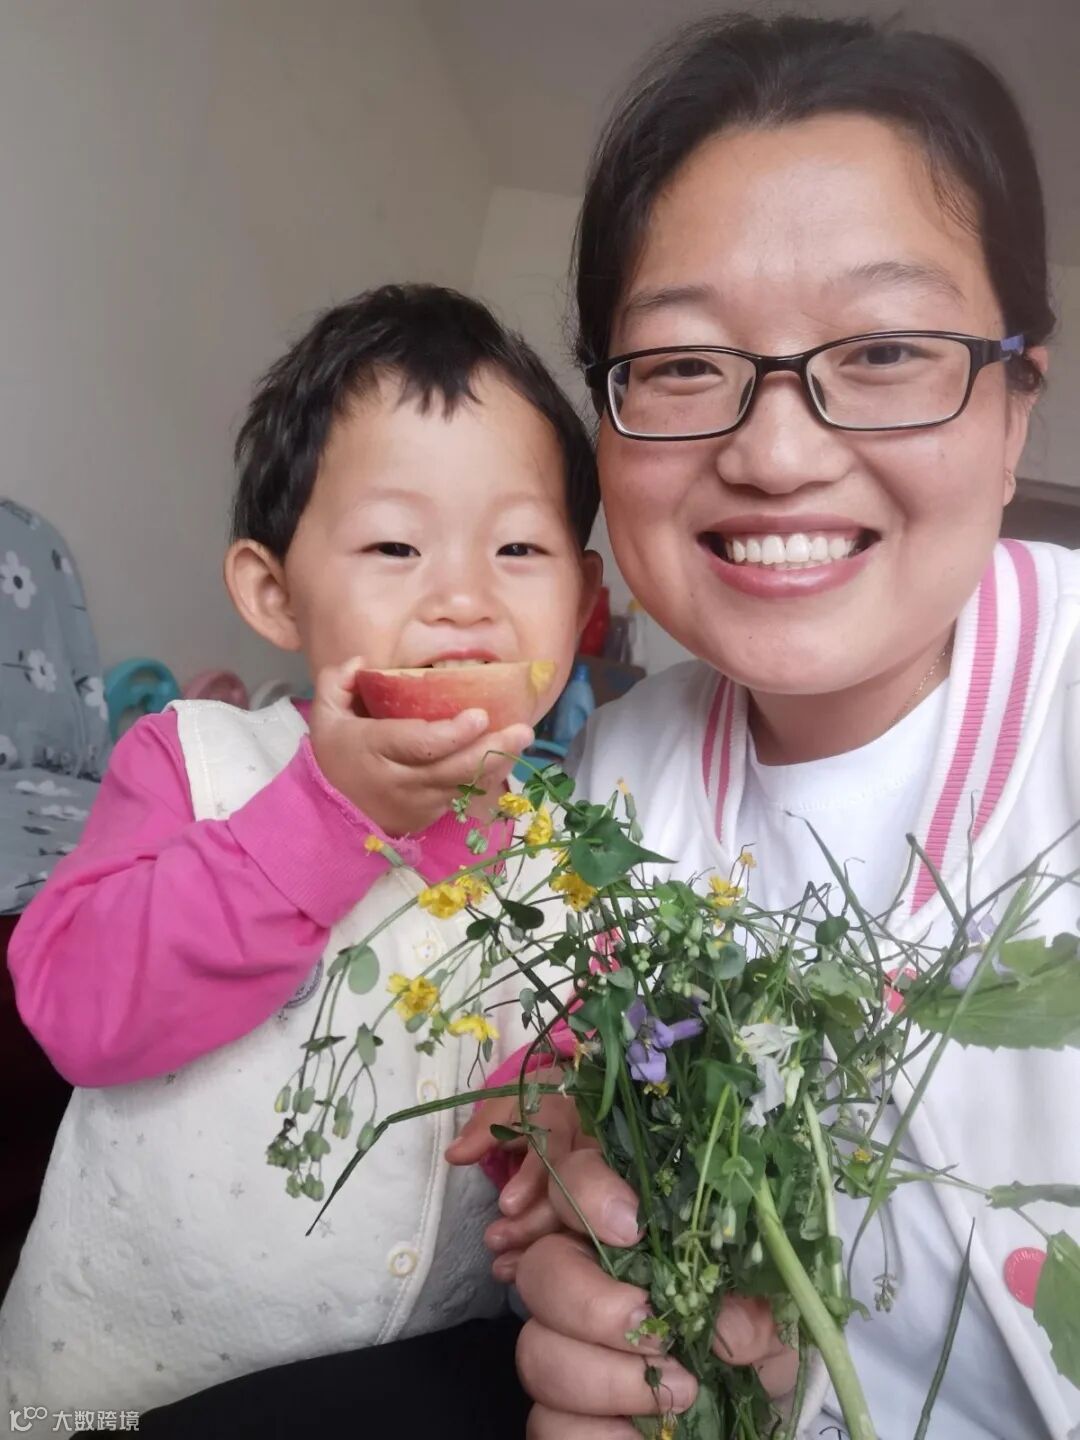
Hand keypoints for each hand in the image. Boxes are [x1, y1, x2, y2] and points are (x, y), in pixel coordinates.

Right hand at [308, 657, 532, 836]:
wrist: (334, 812)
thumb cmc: (337, 755)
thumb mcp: (326, 715)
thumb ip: (338, 681)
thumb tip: (363, 662)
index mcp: (374, 750)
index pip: (418, 744)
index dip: (451, 733)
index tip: (478, 715)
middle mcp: (400, 780)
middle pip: (451, 767)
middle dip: (489, 749)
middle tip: (522, 729)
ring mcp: (419, 801)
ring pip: (463, 783)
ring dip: (497, 762)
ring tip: (522, 739)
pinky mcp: (431, 814)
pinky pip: (464, 794)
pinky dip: (487, 776)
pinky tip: (508, 756)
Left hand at [446, 1068, 602, 1278]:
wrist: (573, 1099)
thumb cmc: (533, 1103)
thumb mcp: (505, 1104)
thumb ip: (483, 1130)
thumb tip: (455, 1155)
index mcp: (562, 1118)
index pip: (552, 1148)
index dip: (531, 1177)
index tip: (506, 1205)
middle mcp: (587, 1148)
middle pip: (570, 1190)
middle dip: (534, 1220)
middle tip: (495, 1240)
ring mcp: (602, 1176)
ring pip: (581, 1216)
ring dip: (541, 1242)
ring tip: (504, 1265)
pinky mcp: (606, 1200)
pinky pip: (585, 1230)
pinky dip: (555, 1252)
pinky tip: (525, 1273)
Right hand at [464, 1105, 797, 1434]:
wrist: (757, 1415)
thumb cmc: (757, 1341)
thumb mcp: (773, 1313)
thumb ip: (748, 1304)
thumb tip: (720, 1326)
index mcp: (628, 1230)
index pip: (575, 1176)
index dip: (586, 1189)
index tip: (631, 1226)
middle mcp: (585, 1280)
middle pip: (540, 1268)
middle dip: (589, 1301)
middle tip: (653, 1330)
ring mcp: (566, 1348)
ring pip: (535, 1348)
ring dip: (605, 1377)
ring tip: (679, 1390)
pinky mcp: (562, 1415)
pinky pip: (546, 1423)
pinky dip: (594, 1434)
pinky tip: (639, 1435)